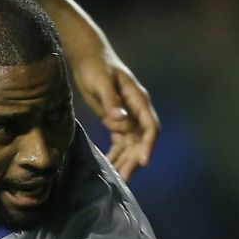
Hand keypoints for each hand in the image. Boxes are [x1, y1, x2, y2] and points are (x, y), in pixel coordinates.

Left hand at [70, 48, 157, 180]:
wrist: (88, 57)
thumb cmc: (96, 66)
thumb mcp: (102, 82)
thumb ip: (112, 102)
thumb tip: (120, 121)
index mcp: (138, 100)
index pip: (150, 126)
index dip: (148, 145)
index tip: (143, 161)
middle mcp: (136, 112)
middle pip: (140, 141)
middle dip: (134, 161)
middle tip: (124, 180)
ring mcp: (128, 118)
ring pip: (130, 146)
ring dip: (125, 162)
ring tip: (116, 180)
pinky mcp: (116, 122)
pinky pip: (119, 144)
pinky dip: (115, 156)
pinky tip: (109, 168)